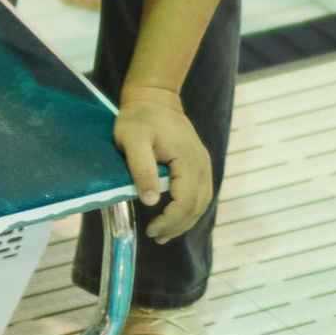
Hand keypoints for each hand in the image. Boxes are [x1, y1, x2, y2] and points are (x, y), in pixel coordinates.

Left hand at [117, 84, 214, 242]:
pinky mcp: (200, 165)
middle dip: (176, 226)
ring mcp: (203, 164)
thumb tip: (151, 201)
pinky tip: (175, 218)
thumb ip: (142, 169)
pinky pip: (202, 194)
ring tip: (164, 234)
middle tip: (155, 236)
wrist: (154, 98)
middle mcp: (201, 164)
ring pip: (202, 203)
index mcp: (187, 160)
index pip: (185, 202)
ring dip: (185, 222)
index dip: (169, 221)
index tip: (150, 229)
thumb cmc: (138, 119)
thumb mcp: (131, 140)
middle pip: (196, 207)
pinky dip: (190, 211)